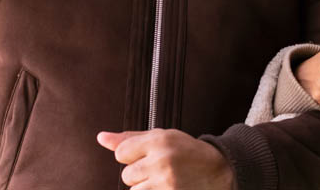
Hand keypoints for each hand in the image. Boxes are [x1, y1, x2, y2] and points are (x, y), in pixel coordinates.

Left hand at [97, 129, 233, 189]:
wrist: (218, 171)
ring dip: (146, 187)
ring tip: (164, 180)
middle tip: (160, 168)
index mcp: (159, 140)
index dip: (132, 155)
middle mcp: (162, 161)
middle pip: (127, 175)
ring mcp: (166, 182)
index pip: (121, 153)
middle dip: (140, 174)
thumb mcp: (162, 136)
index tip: (147, 155)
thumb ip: (129, 138)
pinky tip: (167, 187)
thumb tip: (101, 138)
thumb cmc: (187, 152)